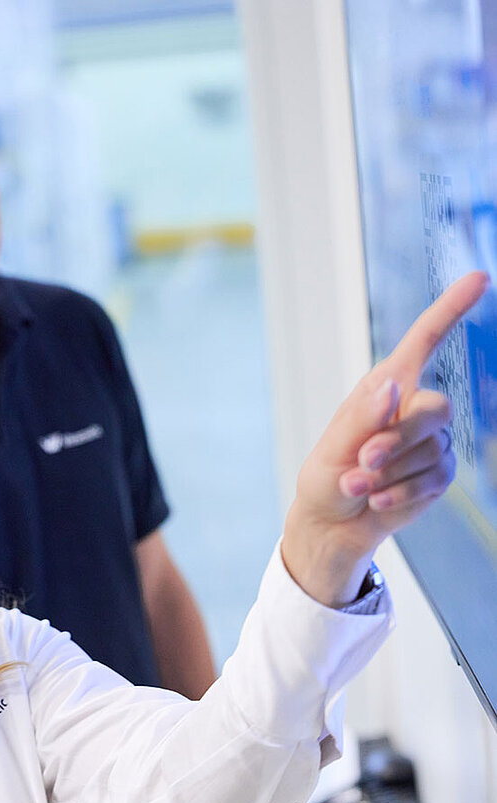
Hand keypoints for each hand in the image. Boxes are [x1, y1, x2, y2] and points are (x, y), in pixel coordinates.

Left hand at [282, 271, 488, 606]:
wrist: (333, 523)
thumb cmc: (325, 478)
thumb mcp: (331, 449)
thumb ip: (362, 419)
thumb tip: (394, 385)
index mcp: (384, 388)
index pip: (424, 342)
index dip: (449, 310)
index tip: (477, 279)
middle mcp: (412, 409)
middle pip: (435, 409)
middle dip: (398, 439)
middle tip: (362, 461)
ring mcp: (431, 442)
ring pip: (432, 451)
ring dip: (390, 475)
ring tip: (357, 486)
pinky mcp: (438, 474)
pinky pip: (433, 481)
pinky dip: (400, 494)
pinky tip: (376, 500)